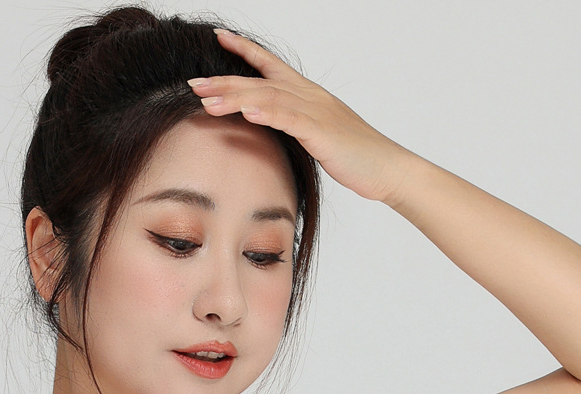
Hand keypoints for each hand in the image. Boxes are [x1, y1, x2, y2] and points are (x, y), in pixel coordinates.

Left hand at [187, 26, 412, 204]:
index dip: (244, 50)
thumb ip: (294, 127)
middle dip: (224, 81)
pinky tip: (246, 114)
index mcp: (307, 94)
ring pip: (268, 98)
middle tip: (193, 83)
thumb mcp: (318, 136)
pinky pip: (290, 119)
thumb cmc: (355, 156)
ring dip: (235, 98)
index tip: (218, 38)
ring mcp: (316, 112)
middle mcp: (309, 96)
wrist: (387, 168)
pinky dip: (267, 114)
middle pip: (260, 82)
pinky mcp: (322, 133)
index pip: (270, 65)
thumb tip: (272, 128)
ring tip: (207, 102)